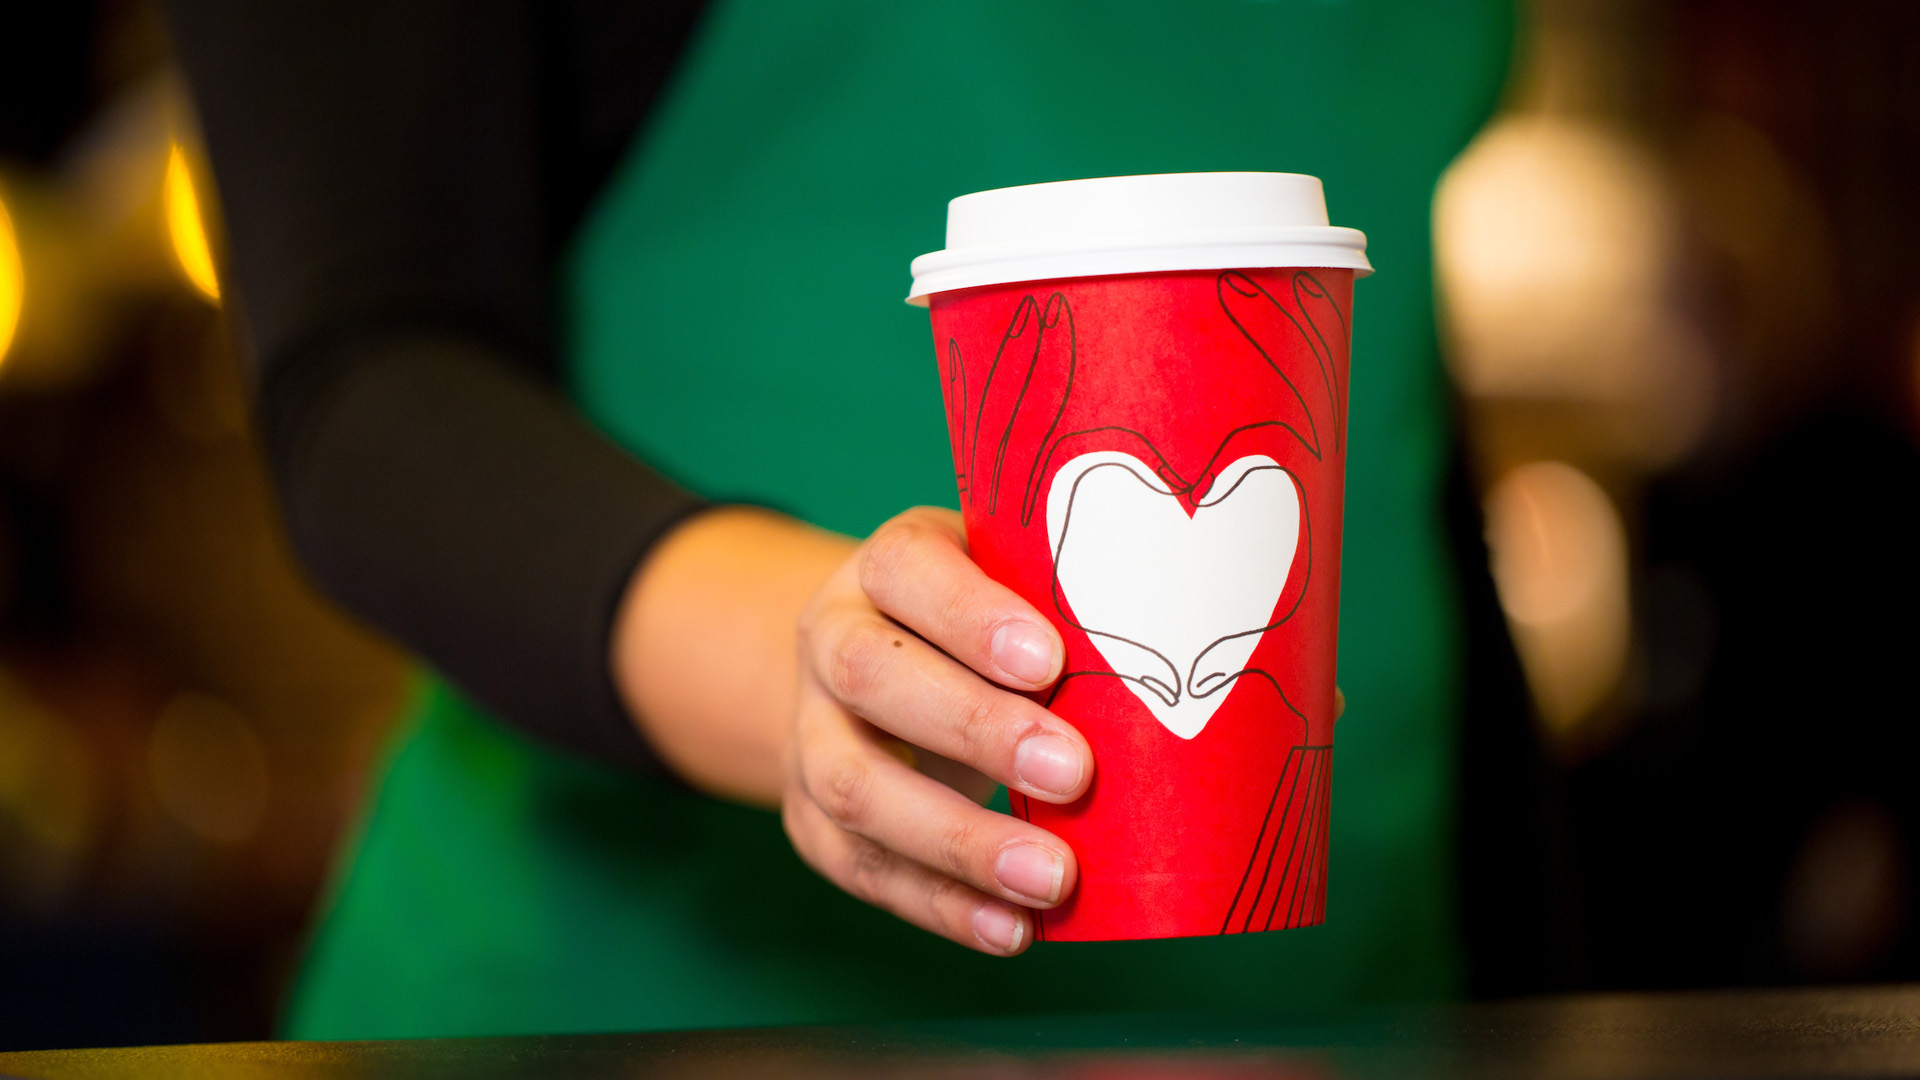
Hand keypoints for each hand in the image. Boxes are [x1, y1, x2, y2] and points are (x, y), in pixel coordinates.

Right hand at [784, 507, 1092, 954]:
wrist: (871, 668)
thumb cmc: (981, 625)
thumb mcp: (1013, 586)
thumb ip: (1066, 608)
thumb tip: (1178, 651)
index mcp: (886, 567)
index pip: (908, 570)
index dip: (971, 616)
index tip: (1050, 660)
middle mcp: (831, 640)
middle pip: (871, 676)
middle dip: (975, 729)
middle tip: (1074, 773)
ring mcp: (810, 732)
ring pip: (854, 787)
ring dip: (957, 842)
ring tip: (1051, 878)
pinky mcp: (813, 819)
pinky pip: (864, 869)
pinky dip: (940, 906)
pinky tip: (1010, 928)